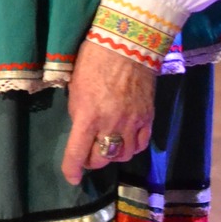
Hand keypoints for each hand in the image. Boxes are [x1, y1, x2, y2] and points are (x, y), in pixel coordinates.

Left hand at [61, 36, 157, 185]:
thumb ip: (79, 113)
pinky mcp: (148, 118)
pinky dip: (131, 147)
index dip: (72, 169)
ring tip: (107, 146)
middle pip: (101, 159)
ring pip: (123, 155)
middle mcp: (111, 125)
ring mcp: (132, 123)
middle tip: (87, 153)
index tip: (72, 178)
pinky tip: (126, 141)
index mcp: (88, 117)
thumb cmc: (93, 60)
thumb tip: (82, 128)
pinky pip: (141, 144)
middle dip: (91, 160)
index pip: (77, 153)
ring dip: (112, 155)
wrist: (127, 44)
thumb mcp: (76, 88)